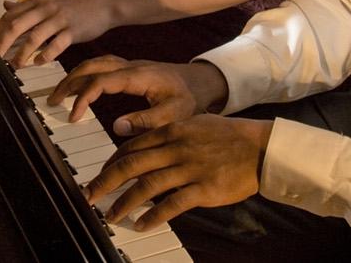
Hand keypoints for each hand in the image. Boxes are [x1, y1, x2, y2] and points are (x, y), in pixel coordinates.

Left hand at [0, 0, 117, 67]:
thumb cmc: (78, 2)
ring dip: (22, 53)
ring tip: (15, 65)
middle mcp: (46, 7)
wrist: (106, 2)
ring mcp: (60, 18)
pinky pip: (57, 44)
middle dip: (2, 42)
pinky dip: (46, 55)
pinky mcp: (74, 30)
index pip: (11, 14)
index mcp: (39, 0)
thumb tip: (5, 5)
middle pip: (17, 24)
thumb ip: (28, 4)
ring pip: (35, 36)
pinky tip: (40, 63)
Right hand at [50, 56, 227, 135]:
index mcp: (139, 76)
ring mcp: (128, 66)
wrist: (200, 84)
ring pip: (94, 63)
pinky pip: (100, 67)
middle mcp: (130, 66)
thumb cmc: (188, 100)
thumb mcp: (174, 115)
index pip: (102, 81)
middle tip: (53, 101)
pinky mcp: (128, 70)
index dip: (84, 97)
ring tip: (58, 95)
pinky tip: (78, 89)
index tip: (73, 116)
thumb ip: (148, 122)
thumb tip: (117, 127)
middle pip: (91, 66)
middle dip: (69, 82)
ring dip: (74, 77)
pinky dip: (84, 75)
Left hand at [84, 114, 272, 230]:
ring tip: (111, 215)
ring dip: (124, 202)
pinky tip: (142, 224)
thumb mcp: (195, 125)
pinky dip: (154, 216)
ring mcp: (189, 169)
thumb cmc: (230, 137)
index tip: (101, 175)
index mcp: (172, 131)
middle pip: (130, 165)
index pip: (131, 147)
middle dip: (105, 182)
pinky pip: (172, 204)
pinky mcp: (203, 189)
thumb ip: (170, 136)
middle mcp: (176, 148)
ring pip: (146, 186)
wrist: (260, 147)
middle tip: (90, 195)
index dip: (111, 163)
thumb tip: (148, 149)